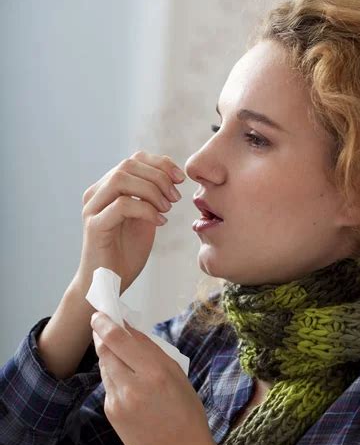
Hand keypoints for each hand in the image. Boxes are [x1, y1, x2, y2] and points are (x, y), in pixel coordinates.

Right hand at [74, 151, 184, 295]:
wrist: (107, 285)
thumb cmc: (125, 254)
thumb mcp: (145, 220)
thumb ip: (152, 198)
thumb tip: (171, 178)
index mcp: (107, 189)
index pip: (134, 160)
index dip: (160, 163)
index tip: (181, 179)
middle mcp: (96, 194)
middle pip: (128, 164)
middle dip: (159, 176)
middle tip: (176, 197)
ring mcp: (92, 209)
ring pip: (122, 179)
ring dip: (152, 191)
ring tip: (167, 208)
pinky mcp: (95, 226)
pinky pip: (122, 205)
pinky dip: (146, 209)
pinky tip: (160, 222)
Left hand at [90, 311, 216, 444]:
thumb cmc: (186, 409)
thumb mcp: (176, 373)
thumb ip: (150, 350)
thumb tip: (127, 328)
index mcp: (155, 372)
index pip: (118, 339)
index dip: (104, 323)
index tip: (100, 313)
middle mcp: (133, 385)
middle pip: (105, 350)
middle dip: (101, 335)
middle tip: (101, 323)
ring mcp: (118, 401)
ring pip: (104, 366)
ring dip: (109, 355)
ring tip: (122, 356)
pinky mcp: (111, 412)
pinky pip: (108, 385)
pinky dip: (114, 377)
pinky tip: (129, 383)